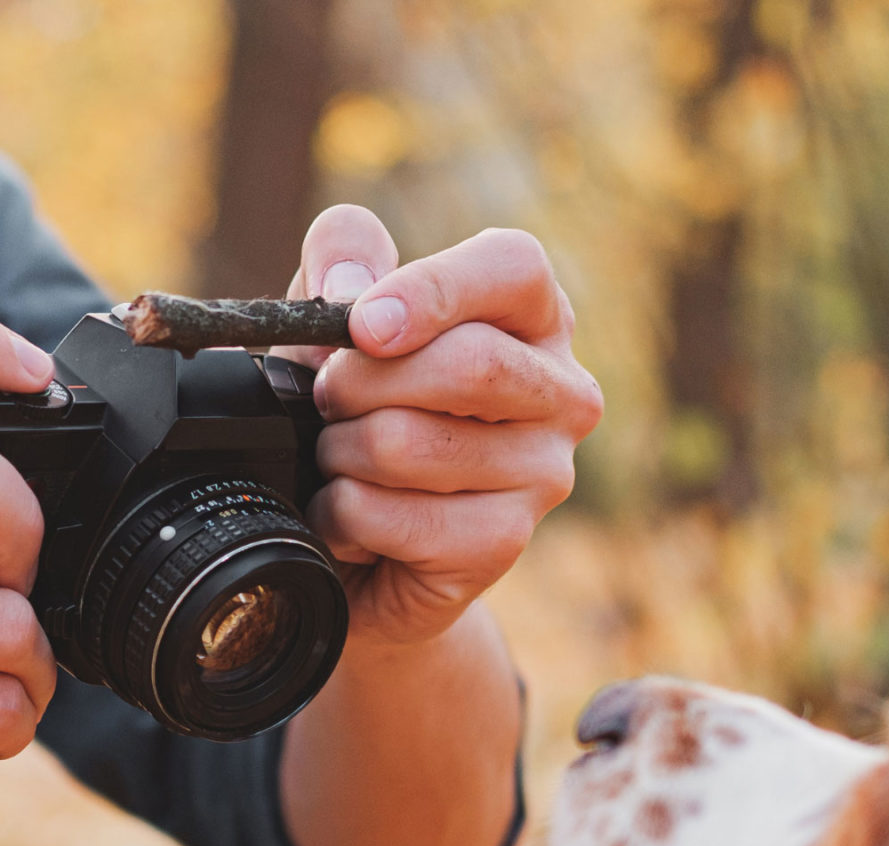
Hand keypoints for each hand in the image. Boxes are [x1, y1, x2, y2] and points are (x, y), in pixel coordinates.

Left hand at [273, 205, 602, 647]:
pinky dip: (342, 515)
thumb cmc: (360, 412)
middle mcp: (562, 392)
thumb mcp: (337, 319)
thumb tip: (347, 286)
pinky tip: (348, 517)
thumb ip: (341, 259)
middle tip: (327, 401)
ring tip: (337, 461)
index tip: (362, 325)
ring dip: (341, 452)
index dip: (431, 289)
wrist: (358, 542)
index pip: (514, 268)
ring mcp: (544, 473)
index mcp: (533, 317)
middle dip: (360, 382)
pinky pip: (394, 516)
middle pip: (468, 362)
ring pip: (412, 443)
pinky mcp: (504, 542)